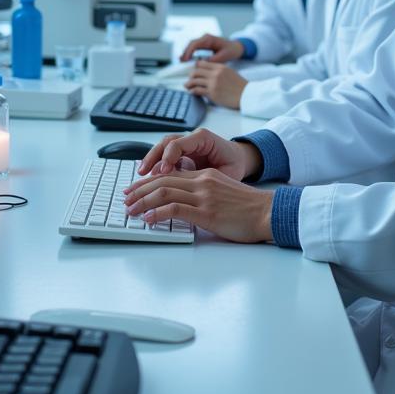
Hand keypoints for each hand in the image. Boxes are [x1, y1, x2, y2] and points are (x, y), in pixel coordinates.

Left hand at [124, 167, 273, 242]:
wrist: (268, 212)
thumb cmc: (249, 209)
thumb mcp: (223, 193)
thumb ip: (204, 195)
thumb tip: (184, 206)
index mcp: (206, 176)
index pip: (170, 174)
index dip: (149, 182)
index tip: (135, 190)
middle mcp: (202, 181)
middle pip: (162, 180)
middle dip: (140, 190)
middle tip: (126, 198)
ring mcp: (204, 196)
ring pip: (164, 192)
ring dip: (143, 201)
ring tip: (131, 210)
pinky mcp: (207, 212)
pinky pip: (175, 208)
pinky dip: (158, 213)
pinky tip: (148, 219)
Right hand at [137, 127, 261, 181]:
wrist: (237, 160)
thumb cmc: (233, 165)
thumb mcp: (225, 171)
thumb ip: (206, 176)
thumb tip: (187, 184)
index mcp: (203, 138)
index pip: (179, 143)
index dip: (169, 157)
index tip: (164, 171)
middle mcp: (191, 138)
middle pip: (166, 142)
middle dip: (153, 156)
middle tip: (145, 171)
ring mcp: (184, 145)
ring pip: (162, 147)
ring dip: (151, 160)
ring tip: (142, 173)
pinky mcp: (180, 154)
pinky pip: (164, 155)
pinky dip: (155, 164)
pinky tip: (148, 176)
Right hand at [179, 34, 244, 63]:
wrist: (236, 47)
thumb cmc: (231, 51)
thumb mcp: (223, 57)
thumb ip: (212, 60)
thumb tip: (201, 63)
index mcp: (209, 39)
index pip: (195, 44)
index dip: (188, 52)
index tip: (185, 60)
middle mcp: (205, 38)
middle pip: (191, 44)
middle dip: (185, 53)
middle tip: (181, 63)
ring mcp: (204, 40)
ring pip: (191, 46)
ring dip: (187, 53)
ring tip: (182, 63)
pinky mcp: (203, 44)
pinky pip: (194, 48)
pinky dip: (190, 54)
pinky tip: (187, 60)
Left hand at [185, 61, 245, 109]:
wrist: (245, 95)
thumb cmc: (239, 85)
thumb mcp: (229, 72)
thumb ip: (218, 70)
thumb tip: (207, 72)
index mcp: (220, 67)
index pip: (202, 63)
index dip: (196, 67)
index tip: (194, 71)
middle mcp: (215, 74)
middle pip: (196, 71)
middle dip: (191, 76)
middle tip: (190, 79)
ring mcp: (213, 83)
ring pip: (194, 81)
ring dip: (189, 84)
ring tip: (187, 86)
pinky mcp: (212, 93)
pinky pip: (197, 90)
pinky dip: (193, 91)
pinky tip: (192, 92)